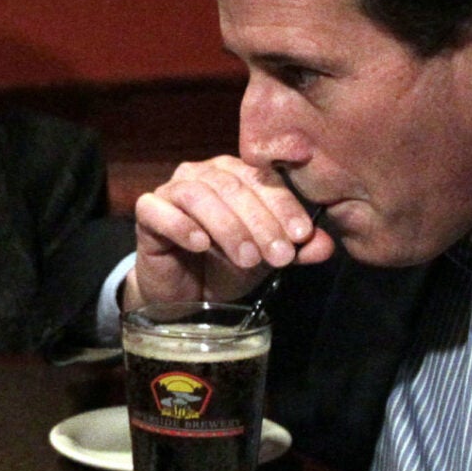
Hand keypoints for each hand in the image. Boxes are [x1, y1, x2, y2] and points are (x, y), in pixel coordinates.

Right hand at [128, 156, 332, 308]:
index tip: (301, 236)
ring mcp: (172, 189)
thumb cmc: (226, 267)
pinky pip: (159, 210)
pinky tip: (200, 244)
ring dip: (227, 227)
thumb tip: (324, 245)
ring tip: (247, 258)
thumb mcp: (267, 259)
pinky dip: (182, 225)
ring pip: (200, 195)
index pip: (262, 180)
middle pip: (233, 186)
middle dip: (261, 222)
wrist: (185, 296)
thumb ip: (295, 249)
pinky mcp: (147, 211)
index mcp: (237, 175)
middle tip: (278, 256)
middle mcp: (204, 174)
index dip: (283, 206)